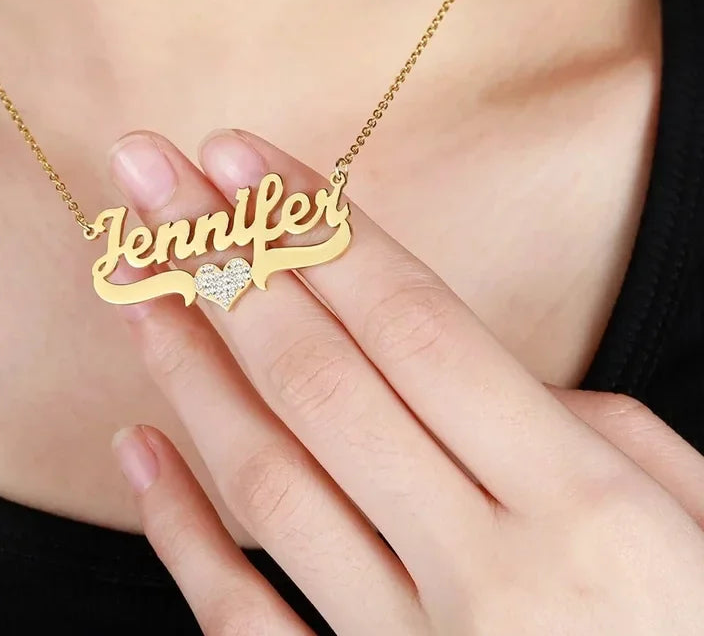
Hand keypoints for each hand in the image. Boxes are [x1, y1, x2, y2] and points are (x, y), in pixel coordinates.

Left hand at [105, 128, 703, 634]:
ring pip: (270, 483)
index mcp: (588, 511)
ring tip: (139, 284)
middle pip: (321, 380)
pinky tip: (139, 446)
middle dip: (225, 261)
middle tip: (149, 176)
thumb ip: (608, 441)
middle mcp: (489, 578)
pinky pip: (242, 625)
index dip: (316, 231)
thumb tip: (496, 380)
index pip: (416, 325)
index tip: (240, 159)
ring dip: (191, 370)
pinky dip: (179, 533)